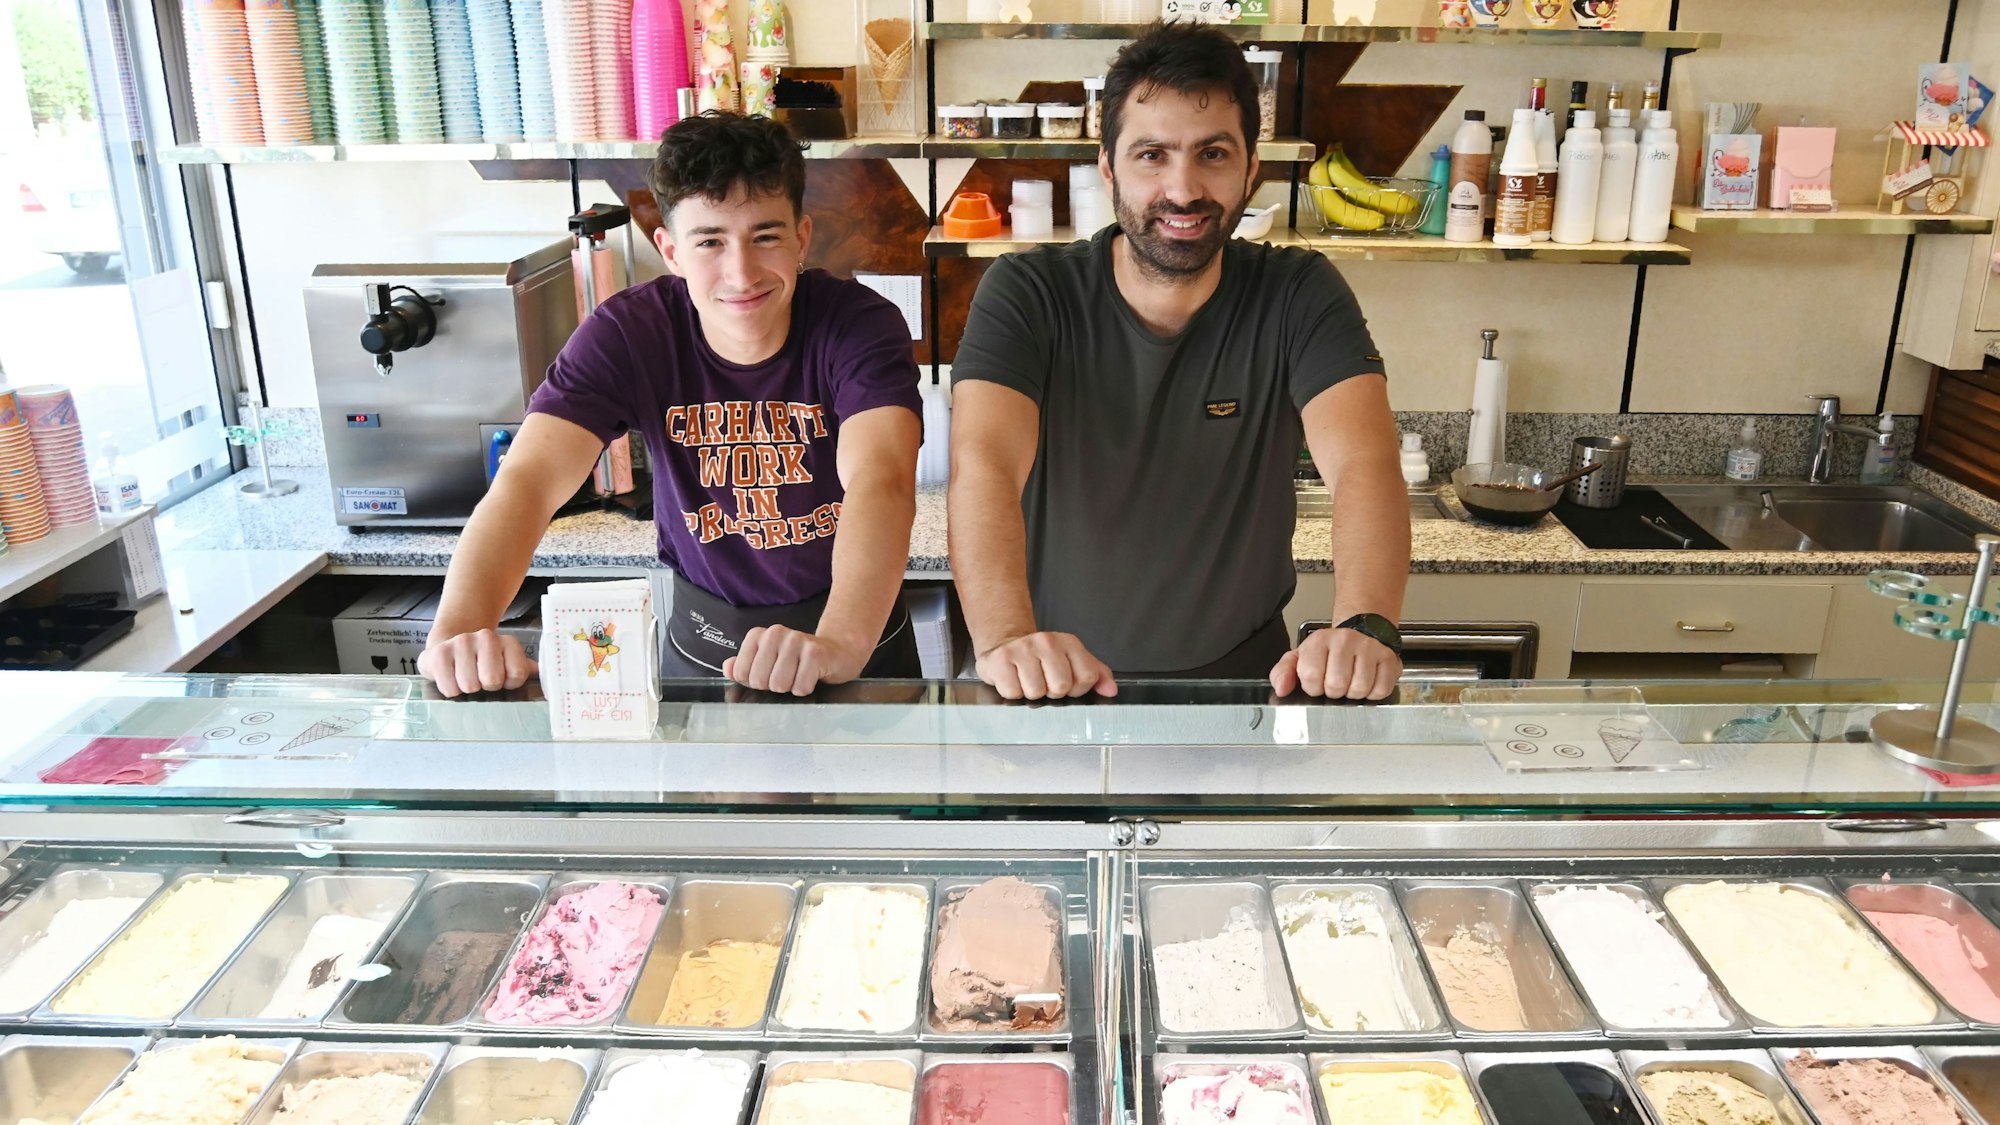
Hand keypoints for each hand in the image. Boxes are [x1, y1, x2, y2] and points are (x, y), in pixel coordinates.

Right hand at [419, 629, 536, 697]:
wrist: (448, 649)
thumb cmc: (481, 663)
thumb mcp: (506, 664)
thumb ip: (523, 669)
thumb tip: (538, 671)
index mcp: (508, 642)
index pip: (517, 673)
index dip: (508, 683)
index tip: (502, 679)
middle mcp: (486, 637)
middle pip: (492, 680)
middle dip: (486, 686)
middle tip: (480, 679)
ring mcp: (462, 642)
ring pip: (470, 685)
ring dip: (467, 688)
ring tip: (464, 677)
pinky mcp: (439, 653)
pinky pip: (450, 688)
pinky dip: (450, 689)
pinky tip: (451, 678)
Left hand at [724, 625, 868, 694]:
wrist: (837, 653)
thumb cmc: (798, 660)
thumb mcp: (767, 661)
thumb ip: (743, 666)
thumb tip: (728, 667)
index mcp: (759, 635)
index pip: (741, 673)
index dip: (756, 681)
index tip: (770, 673)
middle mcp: (776, 633)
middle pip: (759, 681)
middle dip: (774, 685)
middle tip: (788, 675)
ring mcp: (796, 641)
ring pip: (779, 685)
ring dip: (791, 687)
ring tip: (800, 674)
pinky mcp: (815, 653)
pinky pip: (800, 687)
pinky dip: (806, 688)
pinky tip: (812, 676)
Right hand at [976, 632, 1117, 700]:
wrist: (1006, 645)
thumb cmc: (1041, 659)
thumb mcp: (1072, 661)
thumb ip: (1097, 675)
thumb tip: (1111, 690)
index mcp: (1069, 642)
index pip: (1087, 677)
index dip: (1077, 688)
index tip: (1066, 682)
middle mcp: (1047, 642)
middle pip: (1061, 687)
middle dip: (1052, 691)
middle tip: (1043, 681)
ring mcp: (1022, 649)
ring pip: (1036, 692)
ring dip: (1031, 693)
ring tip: (1026, 679)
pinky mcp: (1000, 659)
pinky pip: (1013, 692)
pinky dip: (1012, 692)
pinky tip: (1013, 679)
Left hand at [1269, 625, 1401, 699]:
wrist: (1360, 633)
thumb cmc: (1328, 651)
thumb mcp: (1300, 658)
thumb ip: (1283, 672)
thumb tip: (1282, 688)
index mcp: (1319, 640)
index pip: (1310, 676)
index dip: (1313, 687)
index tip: (1317, 681)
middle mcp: (1345, 640)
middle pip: (1336, 685)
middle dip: (1334, 692)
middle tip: (1335, 682)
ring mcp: (1369, 647)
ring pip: (1359, 689)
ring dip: (1354, 693)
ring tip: (1351, 681)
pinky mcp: (1388, 658)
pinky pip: (1380, 690)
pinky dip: (1373, 693)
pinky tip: (1368, 681)